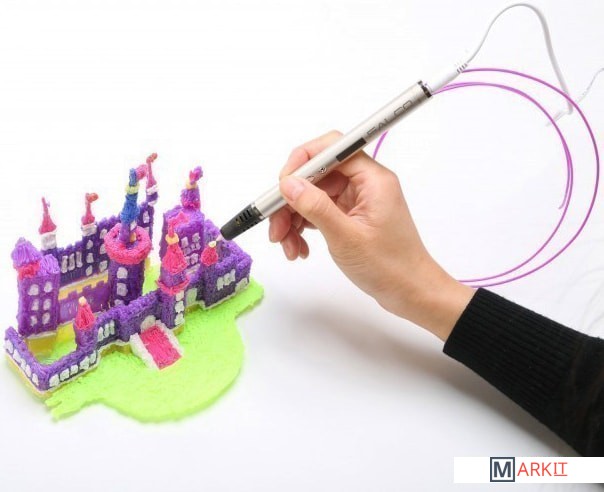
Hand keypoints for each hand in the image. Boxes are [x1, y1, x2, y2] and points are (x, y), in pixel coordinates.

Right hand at [269, 130, 473, 340]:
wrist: (410, 293)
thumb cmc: (389, 267)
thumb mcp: (346, 237)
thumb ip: (315, 207)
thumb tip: (289, 184)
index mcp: (372, 179)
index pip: (332, 149)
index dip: (302, 161)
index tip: (282, 184)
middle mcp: (365, 184)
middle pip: (317, 175)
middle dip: (292, 199)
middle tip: (276, 225)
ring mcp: (358, 200)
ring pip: (314, 195)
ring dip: (294, 217)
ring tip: (287, 245)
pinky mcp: (351, 216)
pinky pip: (319, 211)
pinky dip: (304, 227)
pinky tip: (300, 248)